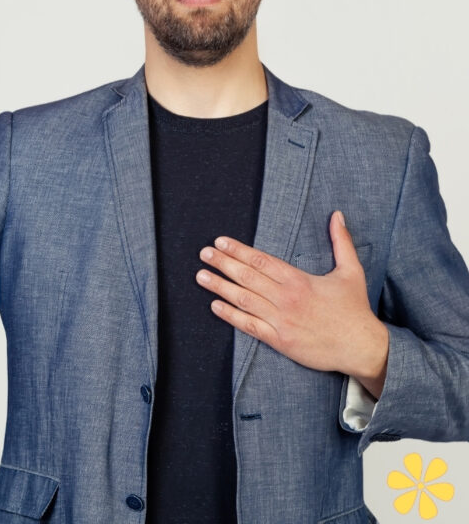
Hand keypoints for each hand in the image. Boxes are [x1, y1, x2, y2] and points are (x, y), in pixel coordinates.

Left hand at [195, 211, 388, 397]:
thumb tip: (337, 215)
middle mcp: (286, 298)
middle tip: (204, 254)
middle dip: (223, 264)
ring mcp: (281, 320)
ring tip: (201, 276)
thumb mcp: (351, 271)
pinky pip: (250, 326)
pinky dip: (231, 316)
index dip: (238, 250)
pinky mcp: (280, 340)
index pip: (261, 261)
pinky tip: (215, 306)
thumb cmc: (355, 310)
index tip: (220, 242)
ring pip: (244, 300)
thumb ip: (341, 242)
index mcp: (299, 280)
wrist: (363, 348)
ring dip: (220, 287)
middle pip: (247, 277)